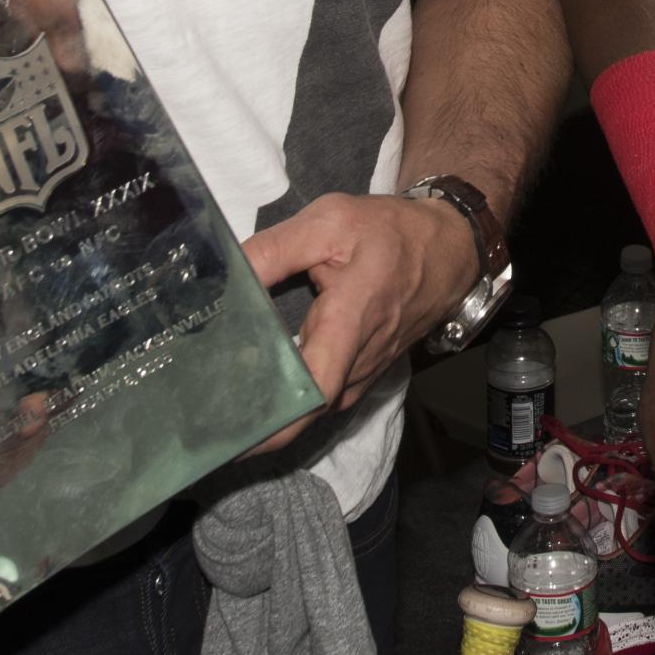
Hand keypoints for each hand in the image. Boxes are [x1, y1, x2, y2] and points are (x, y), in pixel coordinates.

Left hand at [242, 191, 481, 451]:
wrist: (450, 250)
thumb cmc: (390, 233)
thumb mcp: (330, 221)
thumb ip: (275, 249)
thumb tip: (227, 276)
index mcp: (351, 319)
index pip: (316, 386)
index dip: (274, 420)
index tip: (231, 434)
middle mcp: (360, 360)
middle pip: (305, 410)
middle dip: (257, 425)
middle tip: (204, 426)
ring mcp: (365, 374)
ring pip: (314, 408)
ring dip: (272, 414)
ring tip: (218, 413)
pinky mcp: (365, 375)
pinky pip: (325, 399)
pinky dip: (293, 403)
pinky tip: (258, 395)